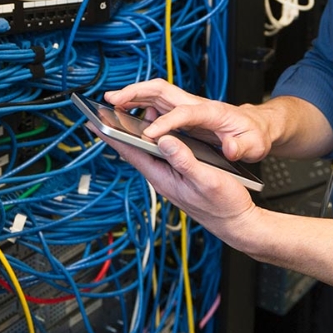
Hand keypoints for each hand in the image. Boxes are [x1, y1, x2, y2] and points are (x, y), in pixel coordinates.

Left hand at [101, 122, 261, 248]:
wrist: (238, 223)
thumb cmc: (224, 204)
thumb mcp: (206, 179)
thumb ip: (184, 160)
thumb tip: (164, 139)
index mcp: (164, 178)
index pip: (131, 153)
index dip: (112, 136)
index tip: (94, 122)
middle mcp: (163, 177)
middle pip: (136, 150)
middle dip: (121, 130)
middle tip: (108, 109)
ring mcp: (171, 177)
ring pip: (149, 150)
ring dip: (140, 132)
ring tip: (131, 112)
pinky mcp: (181, 176)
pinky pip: (163, 153)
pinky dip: (158, 138)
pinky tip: (160, 129)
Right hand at [105, 79, 272, 161]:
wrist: (258, 125)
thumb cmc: (255, 134)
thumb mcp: (255, 144)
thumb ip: (241, 147)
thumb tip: (229, 148)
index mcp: (213, 112)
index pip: (184, 114)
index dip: (166, 123)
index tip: (149, 134)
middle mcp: (197, 104)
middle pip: (162, 90)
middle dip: (135, 92)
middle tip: (111, 99)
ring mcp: (189, 106)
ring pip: (156, 94)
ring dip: (133, 95)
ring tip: (111, 104)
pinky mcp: (184, 112)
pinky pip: (158, 103)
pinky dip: (140, 104)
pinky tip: (129, 115)